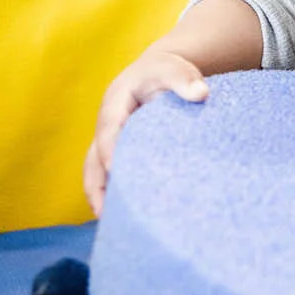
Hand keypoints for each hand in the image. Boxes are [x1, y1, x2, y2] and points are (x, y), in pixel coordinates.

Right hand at [83, 50, 208, 216]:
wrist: (158, 71)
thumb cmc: (166, 72)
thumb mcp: (175, 71)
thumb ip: (186, 81)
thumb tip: (201, 94)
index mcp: (115, 104)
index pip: (109, 130)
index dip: (110, 151)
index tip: (117, 171)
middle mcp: (106, 124)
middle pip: (93, 158)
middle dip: (98, 185)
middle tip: (106, 214)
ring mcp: (109, 139)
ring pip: (95, 170)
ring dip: (99, 194)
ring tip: (110, 223)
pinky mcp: (117, 149)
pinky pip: (107, 173)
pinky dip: (110, 191)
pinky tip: (123, 214)